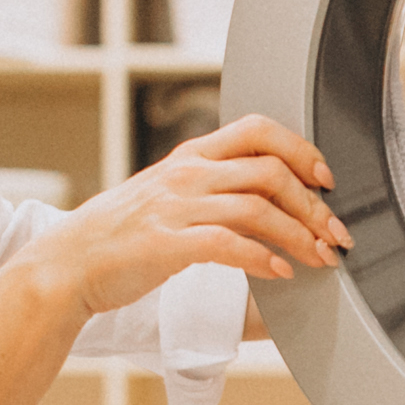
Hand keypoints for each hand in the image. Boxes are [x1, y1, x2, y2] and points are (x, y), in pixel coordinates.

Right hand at [23, 115, 349, 316]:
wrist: (67, 264)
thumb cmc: (119, 235)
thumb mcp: (167, 194)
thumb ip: (210, 186)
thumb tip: (265, 196)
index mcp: (190, 157)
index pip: (258, 131)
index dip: (300, 149)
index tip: (327, 178)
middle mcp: (187, 175)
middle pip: (270, 170)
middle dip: (314, 203)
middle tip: (336, 232)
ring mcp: (176, 208)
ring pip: (258, 208)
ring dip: (300, 234)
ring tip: (321, 257)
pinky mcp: (167, 244)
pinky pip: (228, 244)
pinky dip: (263, 259)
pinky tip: (281, 273)